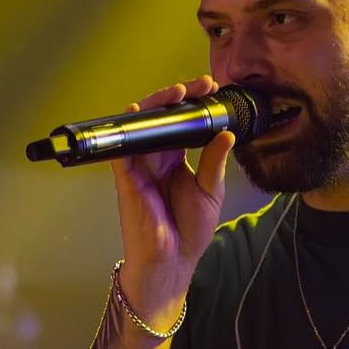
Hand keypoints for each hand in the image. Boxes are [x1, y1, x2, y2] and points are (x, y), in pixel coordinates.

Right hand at [111, 75, 234, 319]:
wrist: (172, 263)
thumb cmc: (188, 231)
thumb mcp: (210, 192)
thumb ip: (214, 161)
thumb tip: (226, 134)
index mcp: (176, 160)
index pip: (182, 124)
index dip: (193, 105)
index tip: (211, 90)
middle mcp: (156, 159)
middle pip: (161, 118)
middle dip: (177, 97)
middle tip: (199, 86)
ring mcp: (140, 167)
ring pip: (142, 126)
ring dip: (156, 106)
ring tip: (177, 93)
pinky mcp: (127, 178)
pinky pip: (122, 148)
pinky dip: (128, 129)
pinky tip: (137, 113)